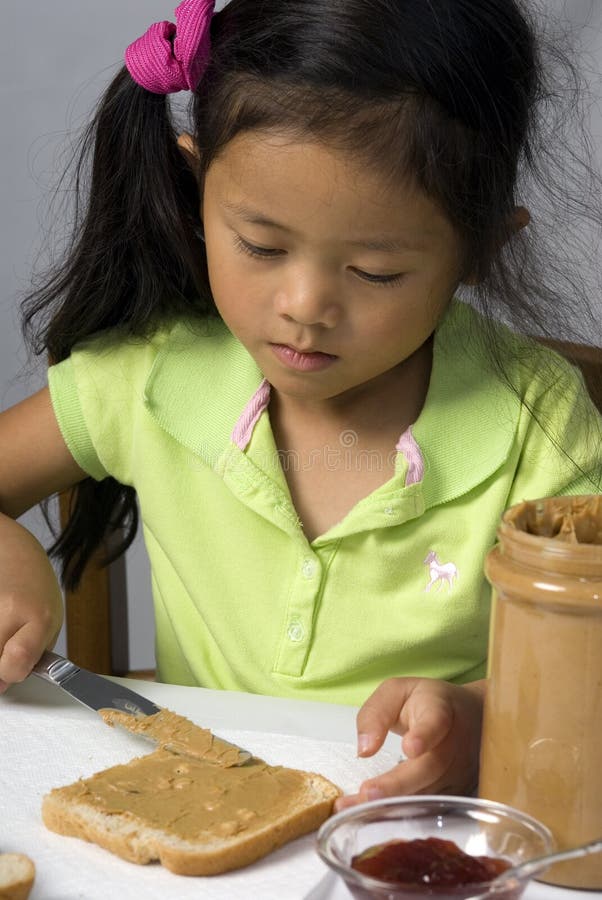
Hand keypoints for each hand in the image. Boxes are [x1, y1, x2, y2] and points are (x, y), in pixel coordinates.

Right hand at [0, 516, 63, 692]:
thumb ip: (32, 654)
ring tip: (0, 634)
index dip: (9, 674)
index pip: (17, 660)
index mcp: (39, 616)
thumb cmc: (35, 589)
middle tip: (1, 654)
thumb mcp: (50, 621)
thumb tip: (3, 685)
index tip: (10, 671)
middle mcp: (10, 608)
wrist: (12, 550)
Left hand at [334, 677, 484, 810]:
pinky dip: (398, 813)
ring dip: (391, 804)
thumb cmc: (427, 702)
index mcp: (440, 711)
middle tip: (368, 793)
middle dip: (398, 784)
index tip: (409, 747)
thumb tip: (364, 750)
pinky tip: (369, 816)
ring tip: (355, 808)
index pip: (435, 722)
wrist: (474, 715)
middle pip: (430, 767)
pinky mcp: (455, 794)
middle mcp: (454, 745)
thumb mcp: (396, 691)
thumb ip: (376, 714)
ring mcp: (459, 773)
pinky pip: (426, 807)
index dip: (424, 735)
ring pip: (426, 793)